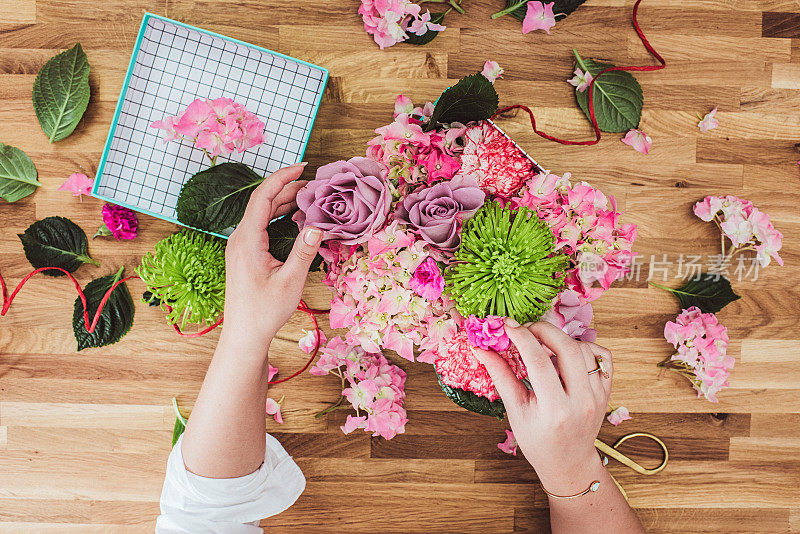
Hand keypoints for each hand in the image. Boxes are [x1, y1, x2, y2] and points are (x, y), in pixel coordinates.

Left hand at [222, 163, 321, 342]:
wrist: (244, 334)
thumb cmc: (265, 311)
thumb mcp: (290, 282)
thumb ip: (304, 252)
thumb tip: (317, 226)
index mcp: (247, 240)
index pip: (263, 197)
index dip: (282, 177)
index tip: (303, 165)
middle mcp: (239, 239)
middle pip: (263, 202)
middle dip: (288, 188)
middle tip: (315, 184)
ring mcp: (240, 246)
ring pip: (262, 213)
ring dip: (284, 202)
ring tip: (309, 198)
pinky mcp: (244, 254)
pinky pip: (260, 226)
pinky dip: (278, 217)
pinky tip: (296, 219)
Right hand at [475, 320, 612, 494]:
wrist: (568, 462)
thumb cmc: (537, 440)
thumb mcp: (515, 411)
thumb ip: (500, 375)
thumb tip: (479, 347)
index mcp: (554, 409)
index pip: (537, 360)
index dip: (520, 337)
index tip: (506, 325)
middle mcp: (581, 401)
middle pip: (567, 348)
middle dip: (543, 330)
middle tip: (525, 329)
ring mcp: (598, 396)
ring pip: (584, 349)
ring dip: (561, 339)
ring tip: (543, 344)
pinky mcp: (606, 391)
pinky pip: (602, 357)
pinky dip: (585, 347)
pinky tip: (567, 354)